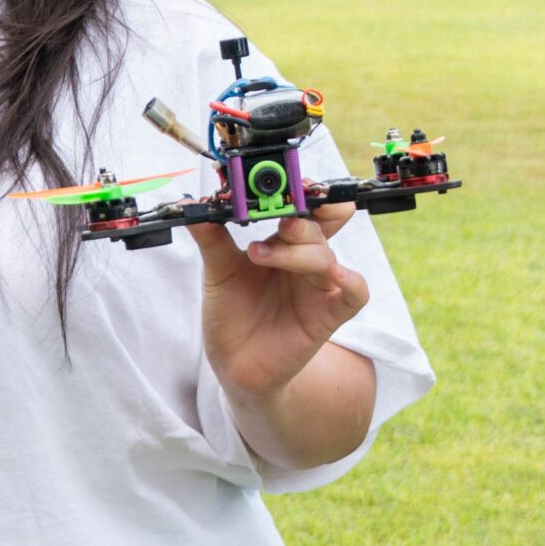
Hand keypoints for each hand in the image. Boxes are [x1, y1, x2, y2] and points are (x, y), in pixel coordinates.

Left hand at [191, 204, 368, 400]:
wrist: (234, 364)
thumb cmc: (232, 314)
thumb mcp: (217, 271)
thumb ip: (211, 237)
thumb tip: (189, 206)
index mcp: (284, 243)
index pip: (305, 207)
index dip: (304, 192)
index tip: (286, 181)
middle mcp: (304, 260)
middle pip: (317, 227)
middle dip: (298, 220)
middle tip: (278, 221)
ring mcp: (319, 287)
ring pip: (325, 256)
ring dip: (297, 251)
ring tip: (259, 255)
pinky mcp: (328, 315)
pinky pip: (355, 294)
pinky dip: (352, 281)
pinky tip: (337, 275)